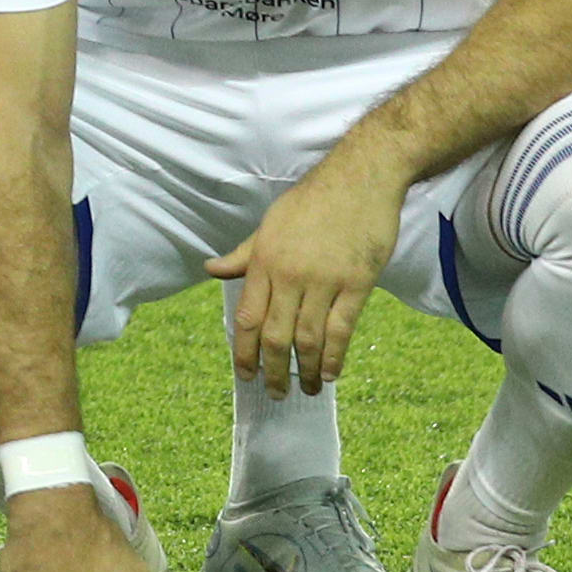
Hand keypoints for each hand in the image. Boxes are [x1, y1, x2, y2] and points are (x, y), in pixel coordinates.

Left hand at [206, 154, 400, 397]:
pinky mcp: (358, 283)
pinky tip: (331, 372)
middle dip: (272, 369)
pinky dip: (335, 355)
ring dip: (306, 370)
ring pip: (308, 337)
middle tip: (274, 393)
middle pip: (276, 334)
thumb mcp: (270, 223)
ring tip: (308, 390)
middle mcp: (290, 274)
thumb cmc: (312, 200)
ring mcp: (325, 280)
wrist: (360, 178)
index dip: (244, 351)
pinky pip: (343, 328)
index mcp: (265, 260)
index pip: (248, 316)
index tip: (244, 374)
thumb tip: (212, 270)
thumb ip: (244, 254)